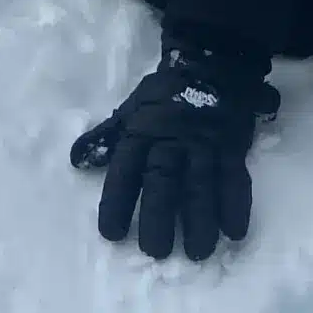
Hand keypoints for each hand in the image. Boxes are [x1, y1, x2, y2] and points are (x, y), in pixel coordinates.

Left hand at [71, 39, 278, 260]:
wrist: (211, 60)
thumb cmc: (165, 93)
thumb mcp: (131, 108)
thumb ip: (107, 137)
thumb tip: (77, 160)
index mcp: (141, 130)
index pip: (124, 169)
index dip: (116, 201)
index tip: (112, 234)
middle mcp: (171, 140)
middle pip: (163, 180)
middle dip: (158, 216)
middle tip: (156, 251)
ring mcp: (203, 143)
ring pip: (200, 184)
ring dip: (200, 220)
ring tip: (198, 252)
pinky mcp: (231, 145)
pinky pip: (234, 177)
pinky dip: (235, 205)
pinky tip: (234, 232)